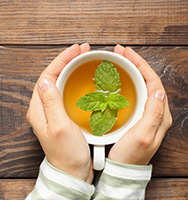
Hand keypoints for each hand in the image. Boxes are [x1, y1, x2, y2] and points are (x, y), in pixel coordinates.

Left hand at [26, 43, 93, 183]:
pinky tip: (84, 79)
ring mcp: (54, 110)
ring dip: (71, 68)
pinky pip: (67, 92)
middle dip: (67, 60)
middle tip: (82, 50)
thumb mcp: (59, 127)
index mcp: (40, 109)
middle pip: (53, 76)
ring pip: (61, 82)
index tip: (76, 50)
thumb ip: (51, 103)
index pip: (48, 76)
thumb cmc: (67, 153)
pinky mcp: (63, 114)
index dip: (61, 60)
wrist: (73, 170)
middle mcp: (44, 108)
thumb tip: (45, 79)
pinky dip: (76, 81)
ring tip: (84, 59)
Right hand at [108, 45, 171, 164]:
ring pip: (141, 85)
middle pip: (148, 80)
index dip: (141, 65)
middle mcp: (155, 112)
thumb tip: (157, 89)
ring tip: (120, 61)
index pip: (153, 82)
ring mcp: (145, 113)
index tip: (127, 53)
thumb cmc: (131, 155)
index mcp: (159, 114)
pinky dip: (127, 83)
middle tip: (121, 53)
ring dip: (131, 71)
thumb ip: (153, 113)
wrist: (122, 168)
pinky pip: (134, 94)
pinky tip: (118, 80)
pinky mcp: (136, 116)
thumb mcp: (144, 135)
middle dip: (136, 64)